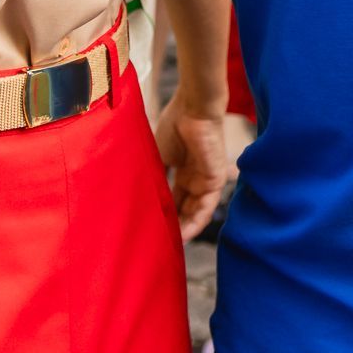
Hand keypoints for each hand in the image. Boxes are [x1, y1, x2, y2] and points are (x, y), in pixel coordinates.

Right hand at [154, 94, 230, 241]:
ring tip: (167, 245)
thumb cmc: (174, 124)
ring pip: (194, 213)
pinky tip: (181, 235)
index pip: (172, 199)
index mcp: (181, 169)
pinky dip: (194, 223)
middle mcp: (194, 177)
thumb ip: (154, 177)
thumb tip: (137, 200)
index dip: (163, 215)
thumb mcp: (158, 155)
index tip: (150, 230)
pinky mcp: (215, 181)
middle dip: (172, 226)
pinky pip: (205, 209)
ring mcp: (205, 180)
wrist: (194, 107)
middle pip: (183, 209)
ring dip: (182, 230)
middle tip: (157, 243)